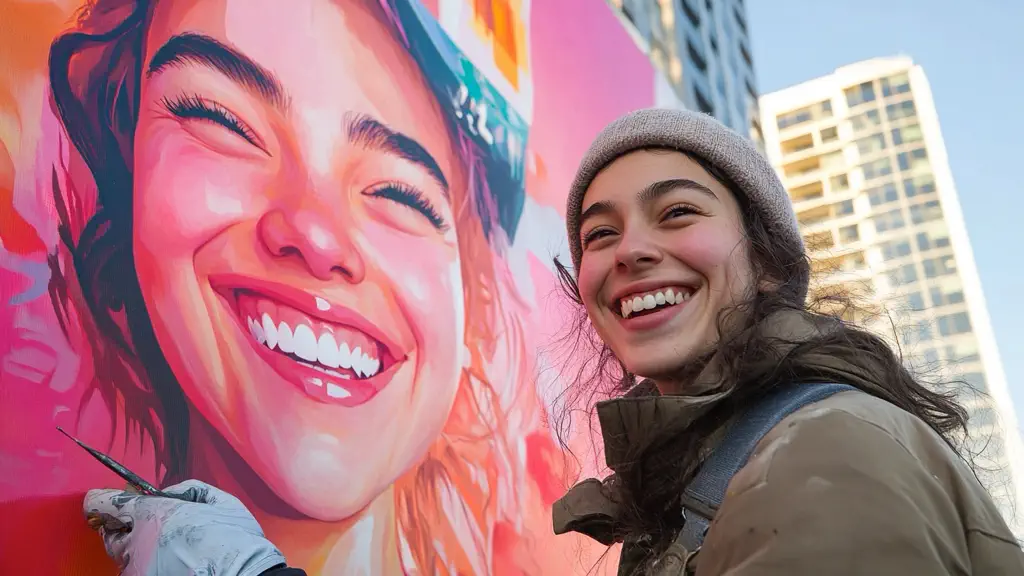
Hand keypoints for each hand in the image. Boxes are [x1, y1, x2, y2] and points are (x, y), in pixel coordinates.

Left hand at [84, 479, 285, 575]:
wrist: (242, 575)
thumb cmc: (235, 538)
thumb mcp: (222, 501)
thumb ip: (191, 489)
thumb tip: (169, 494)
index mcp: (153, 513)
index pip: (108, 504)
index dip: (101, 501)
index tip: (97, 500)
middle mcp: (137, 542)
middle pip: (111, 534)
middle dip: (120, 527)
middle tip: (136, 525)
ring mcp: (137, 568)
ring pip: (122, 557)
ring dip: (133, 549)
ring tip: (160, 548)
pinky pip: (135, 571)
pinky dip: (144, 566)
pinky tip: (167, 564)